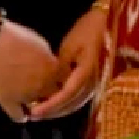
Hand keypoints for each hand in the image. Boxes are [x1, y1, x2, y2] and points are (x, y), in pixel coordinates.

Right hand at [0, 19, 62, 120]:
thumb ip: (49, 59)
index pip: (68, 80)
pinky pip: (19, 116)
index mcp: (54, 70)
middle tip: (47, 90)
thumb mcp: (41, 44)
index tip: (59, 78)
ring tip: (35, 101)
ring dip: (39, 105)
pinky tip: (22, 112)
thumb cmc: (15, 37)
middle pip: (55, 96)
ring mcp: (26, 97)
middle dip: (53, 93)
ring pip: (39, 109)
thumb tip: (50, 66)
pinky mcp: (8, 102)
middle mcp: (43, 86)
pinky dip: (21, 115)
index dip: (63, 79)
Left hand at [27, 5, 106, 121]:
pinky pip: (78, 95)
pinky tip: (54, 100)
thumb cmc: (87, 30)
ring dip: (59, 108)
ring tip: (42, 110)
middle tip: (33, 114)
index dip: (50, 105)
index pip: (65, 95)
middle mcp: (92, 81)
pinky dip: (65, 101)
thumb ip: (60, 67)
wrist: (105, 23)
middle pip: (71, 103)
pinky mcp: (92, 79)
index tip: (34, 112)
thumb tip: (49, 84)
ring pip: (75, 102)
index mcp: (86, 73)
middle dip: (53, 110)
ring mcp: (94, 81)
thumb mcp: (70, 46)